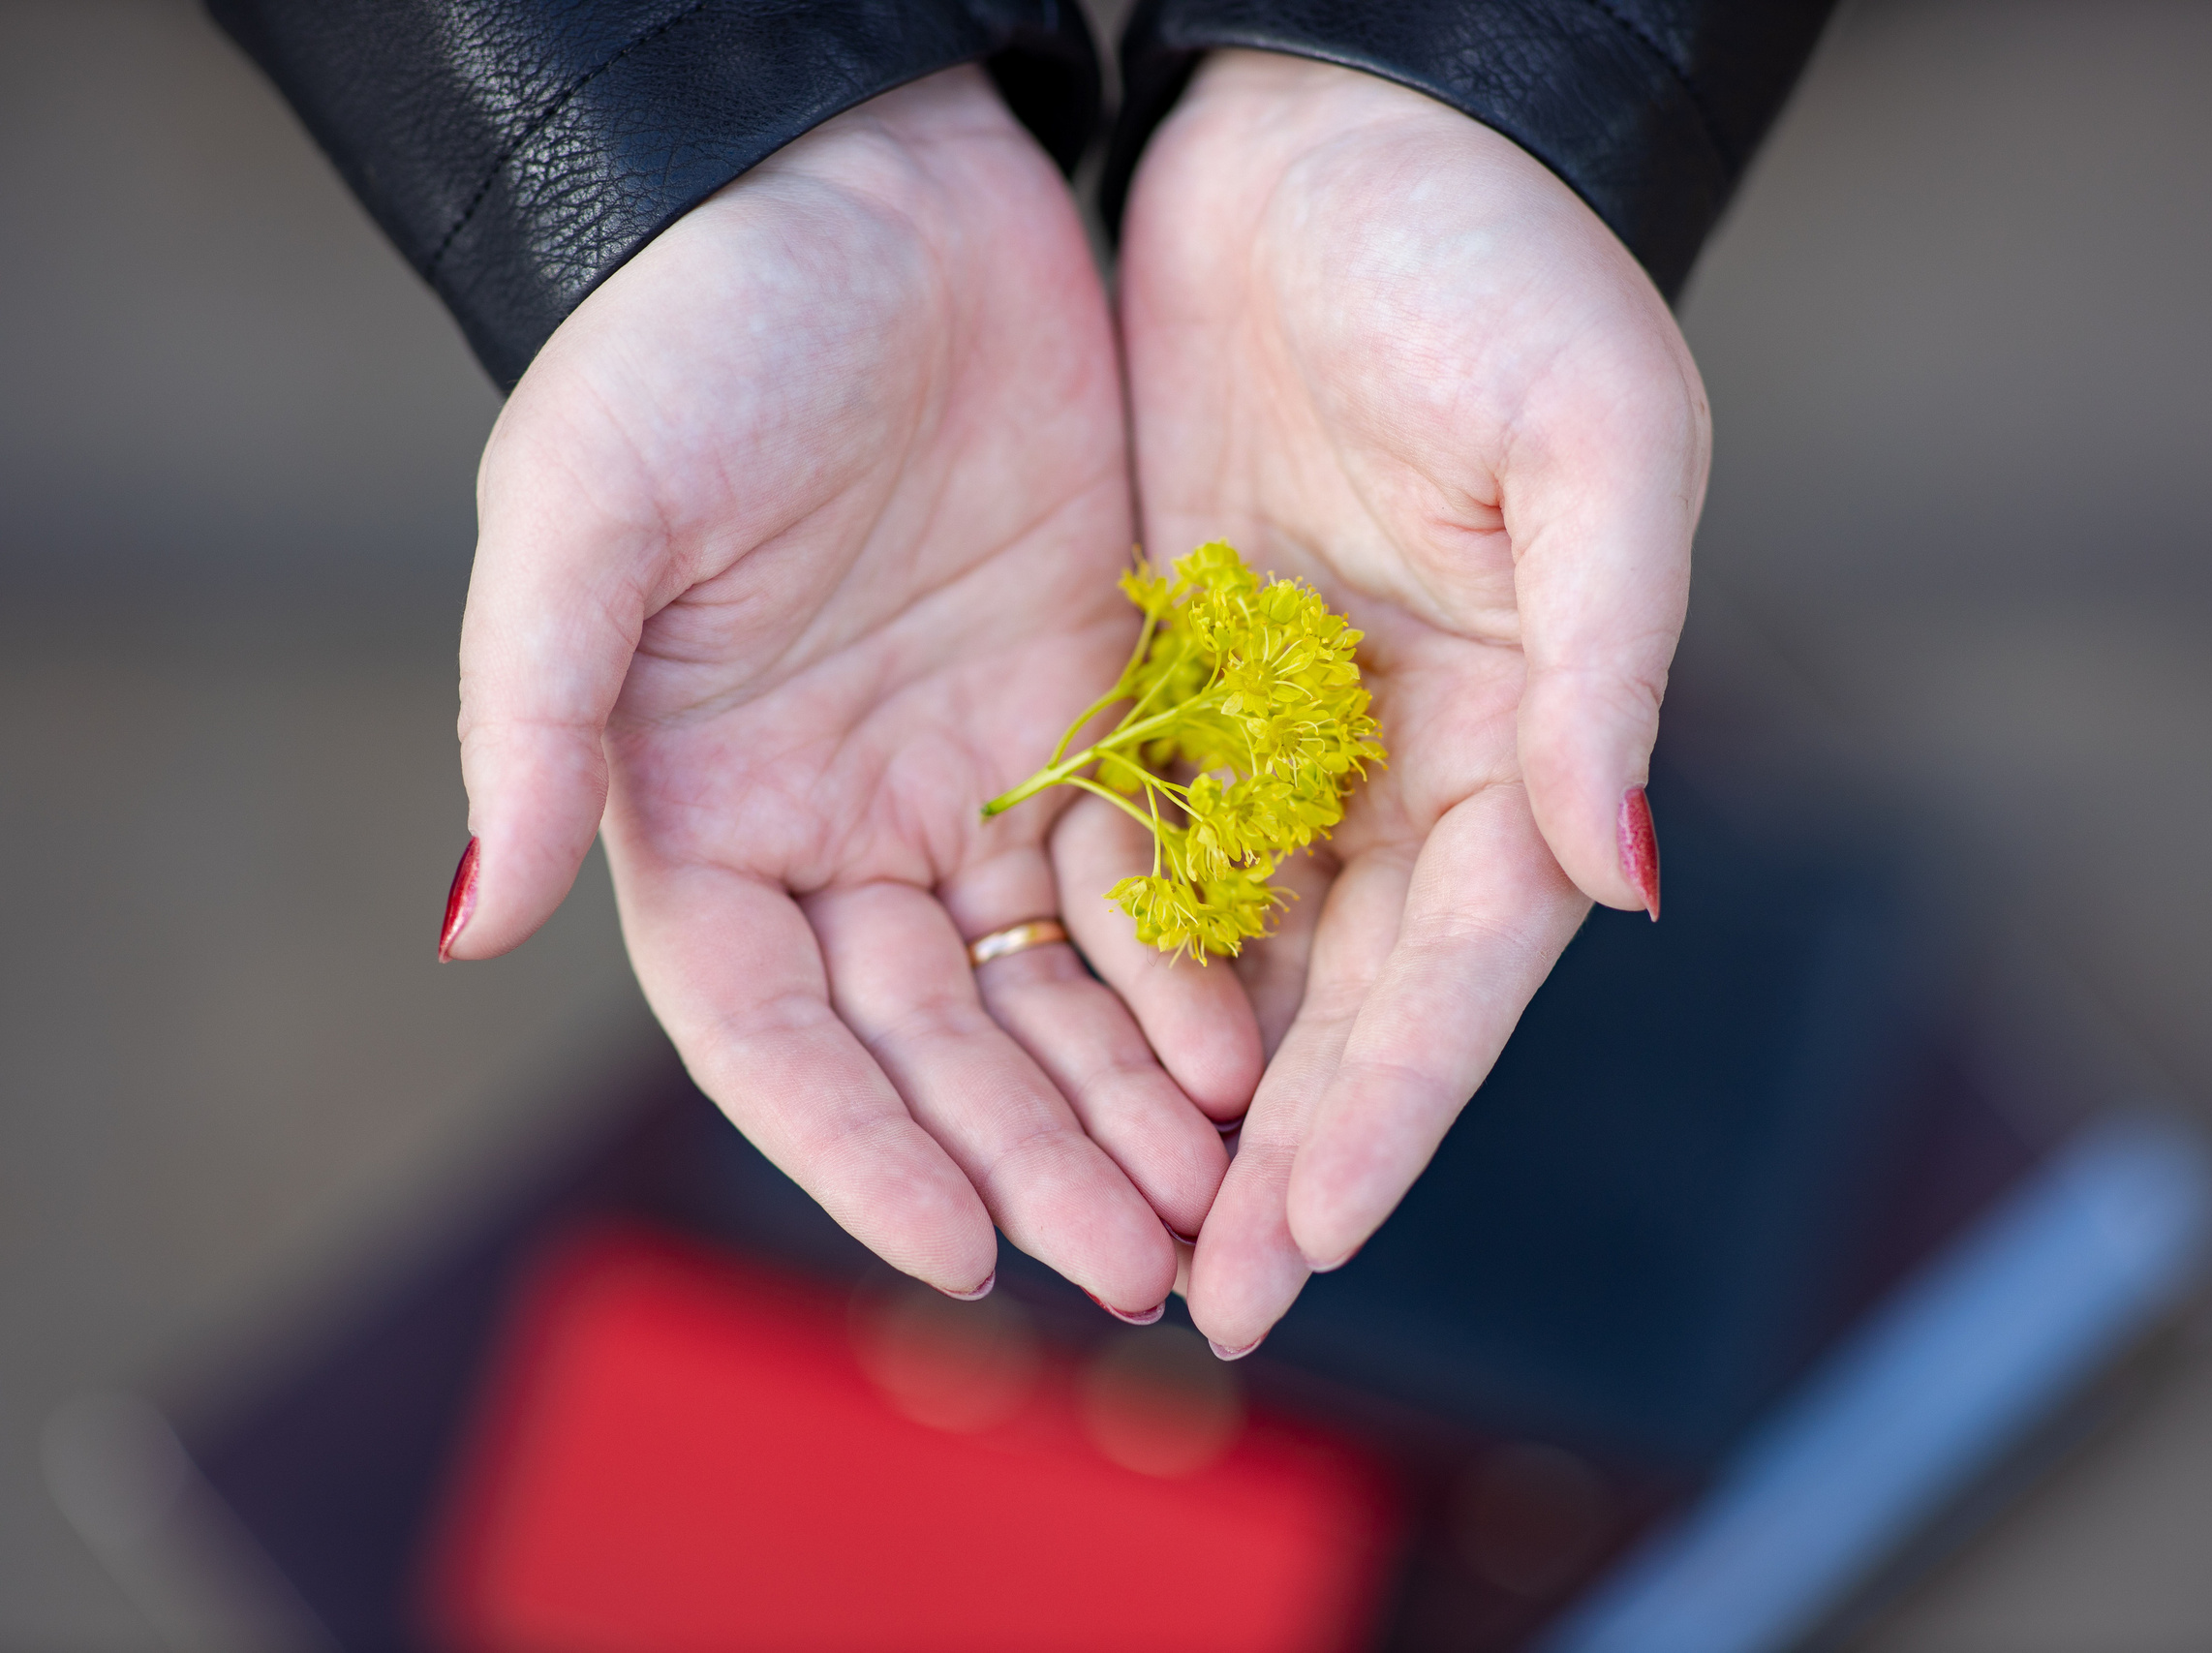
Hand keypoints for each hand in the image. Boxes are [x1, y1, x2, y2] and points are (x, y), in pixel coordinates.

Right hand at [444, 68, 1259, 1312]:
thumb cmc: (696, 329)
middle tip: (1131, 1262)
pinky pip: (1141, 869)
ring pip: (1049, 983)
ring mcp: (965, 771)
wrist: (865, 176)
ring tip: (1210, 1199)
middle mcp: (837, 820)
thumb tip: (467, 923)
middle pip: (936, 1037)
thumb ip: (531, 718)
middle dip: (1028, 1153)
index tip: (958, 1252)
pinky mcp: (1082, 706)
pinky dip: (1188, 961)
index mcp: (699, 809)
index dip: (858, 1147)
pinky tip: (1252, 1043)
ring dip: (1123, 1095)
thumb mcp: (586, 508)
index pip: (775, 1031)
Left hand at [1116, 52, 1709, 1349]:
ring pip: (1234, 946)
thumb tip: (1623, 873)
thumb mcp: (1592, 439)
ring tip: (1119, 1225)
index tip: (1310, 1236)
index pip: (1459, 961)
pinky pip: (1137, 838)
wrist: (1341, 122)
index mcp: (1522, 724)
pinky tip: (1046, 1047)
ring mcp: (1289, 721)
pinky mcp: (1179, 669)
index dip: (1393, 1105)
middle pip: (1342, 993)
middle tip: (1205, 1303)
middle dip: (1279, 1151)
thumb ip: (1606, 660)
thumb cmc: (1497, 258)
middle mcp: (1408, 753)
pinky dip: (1104, 950)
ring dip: (1182, 1091)